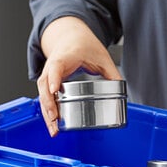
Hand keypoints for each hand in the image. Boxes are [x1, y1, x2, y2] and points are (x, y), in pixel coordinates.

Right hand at [37, 16, 122, 135]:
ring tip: (54, 130)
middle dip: (49, 104)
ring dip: (47, 113)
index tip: (54, 89)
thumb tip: (123, 89)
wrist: (70, 37)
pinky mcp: (48, 83)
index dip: (53, 78)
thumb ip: (112, 73)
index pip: (56, 66)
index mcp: (65, 56)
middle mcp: (52, 66)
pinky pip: (45, 98)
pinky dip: (48, 112)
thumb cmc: (83, 45)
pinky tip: (54, 125)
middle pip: (44, 85)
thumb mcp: (102, 57)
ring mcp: (48, 75)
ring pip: (42, 95)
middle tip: (55, 119)